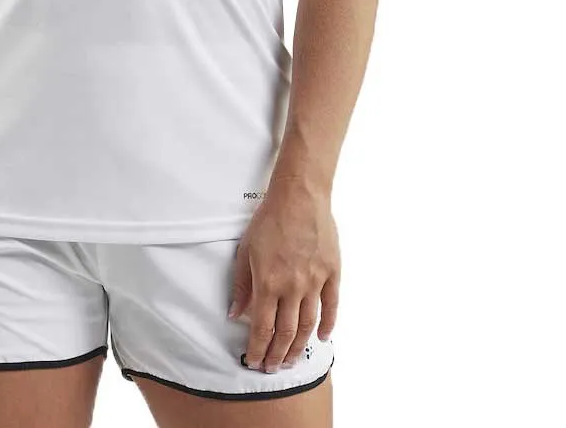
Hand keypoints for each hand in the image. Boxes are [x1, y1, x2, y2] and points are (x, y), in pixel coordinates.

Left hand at [228, 179, 338, 372]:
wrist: (299, 197)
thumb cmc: (269, 220)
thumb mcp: (245, 250)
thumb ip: (241, 285)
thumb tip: (234, 314)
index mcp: (268, 283)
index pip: (262, 327)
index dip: (257, 349)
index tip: (253, 361)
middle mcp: (292, 287)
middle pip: (286, 332)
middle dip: (277, 355)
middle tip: (272, 368)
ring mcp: (315, 282)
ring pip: (308, 325)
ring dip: (299, 347)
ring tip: (292, 360)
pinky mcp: (332, 273)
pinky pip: (332, 305)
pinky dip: (328, 324)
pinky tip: (322, 338)